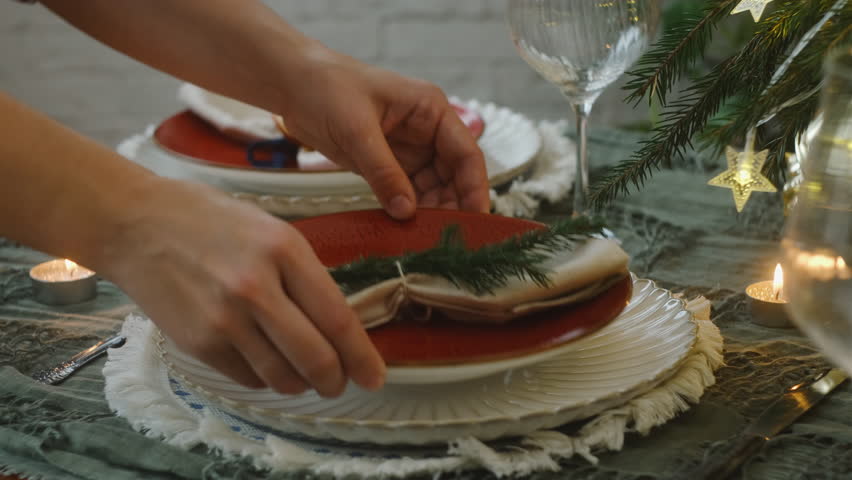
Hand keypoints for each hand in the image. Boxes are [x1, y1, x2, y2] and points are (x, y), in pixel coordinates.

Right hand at [100, 178, 385, 396]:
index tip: (375, 376)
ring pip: (283, 377)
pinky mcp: (198, 342)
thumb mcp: (270, 229)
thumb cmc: (208, 220)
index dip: (361, 355)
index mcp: (284, 250)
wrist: (136, 225)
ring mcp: (224, 319)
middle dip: (335, 380)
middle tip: (340, 384)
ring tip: (303, 375)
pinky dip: (265, 378)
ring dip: (301, 384)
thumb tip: (337, 323)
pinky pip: (248, 378)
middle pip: (315, 357)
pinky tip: (265, 361)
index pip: (337, 317)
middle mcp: (256, 288)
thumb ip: (303, 273)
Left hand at [278, 47, 490, 218]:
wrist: (293, 85)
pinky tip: (404, 229)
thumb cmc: (328, 89)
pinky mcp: (388, 165)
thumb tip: (407, 211)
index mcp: (431, 110)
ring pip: (432, 189)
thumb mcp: (357, 130)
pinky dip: (408, 211)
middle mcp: (427, 131)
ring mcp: (409, 150)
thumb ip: (384, 172)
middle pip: (453, 176)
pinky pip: (407, 193)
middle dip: (452, 206)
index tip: (474, 218)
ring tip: (423, 238)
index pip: (466, 154)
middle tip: (446, 238)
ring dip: (430, 212)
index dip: (474, 188)